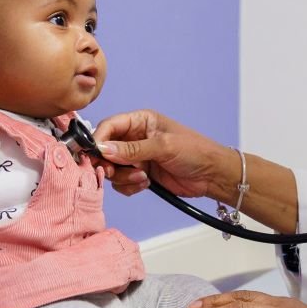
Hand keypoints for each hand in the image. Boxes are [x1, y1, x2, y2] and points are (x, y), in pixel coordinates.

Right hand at [93, 109, 232, 198]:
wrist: (212, 175)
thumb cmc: (195, 152)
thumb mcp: (164, 147)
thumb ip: (133, 149)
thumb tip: (104, 148)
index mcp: (141, 121)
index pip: (110, 126)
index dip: (99, 139)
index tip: (94, 154)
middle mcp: (136, 138)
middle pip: (106, 149)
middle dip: (109, 163)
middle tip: (114, 172)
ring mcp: (138, 157)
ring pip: (113, 168)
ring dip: (123, 177)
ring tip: (143, 178)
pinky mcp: (141, 174)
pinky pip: (122, 182)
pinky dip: (130, 186)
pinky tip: (146, 184)